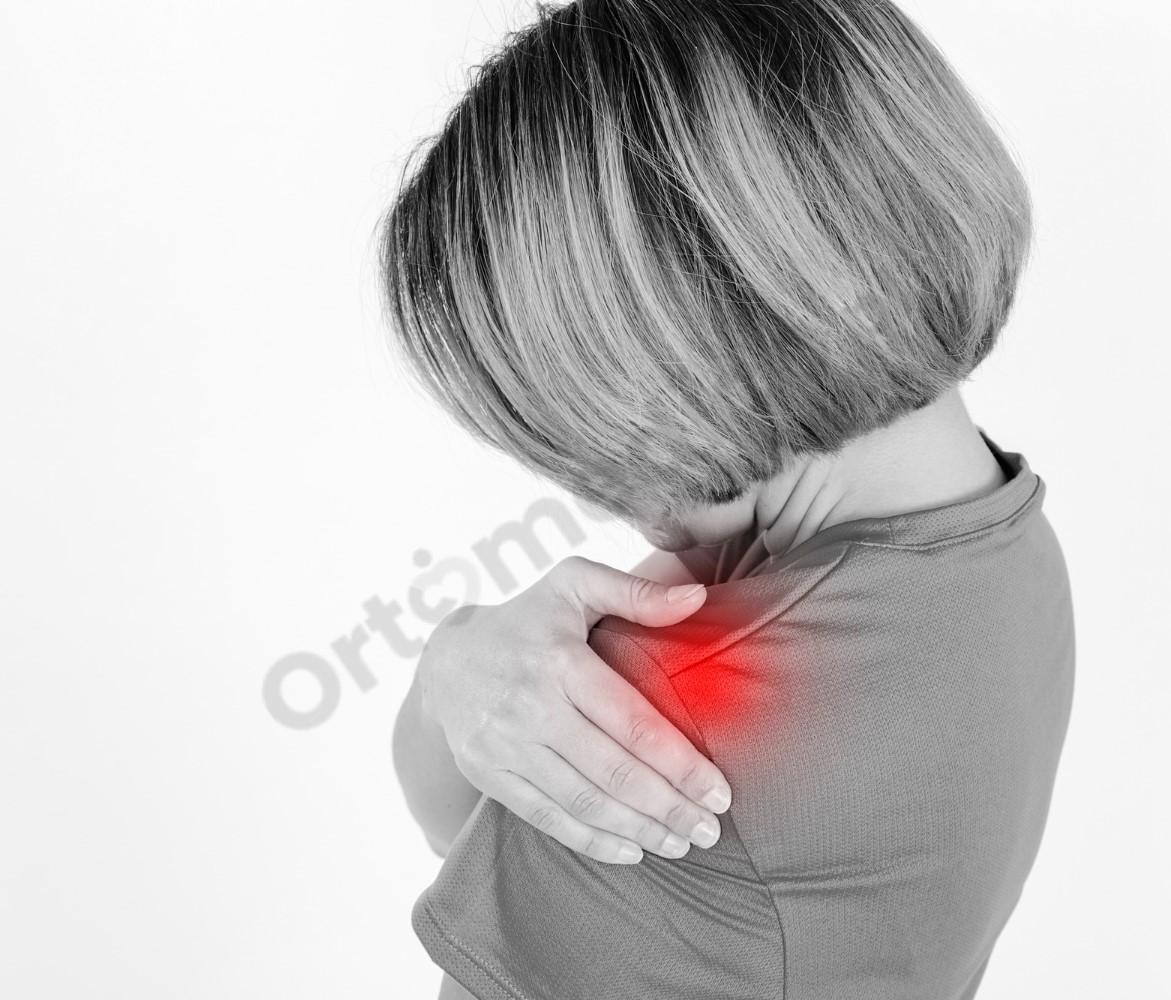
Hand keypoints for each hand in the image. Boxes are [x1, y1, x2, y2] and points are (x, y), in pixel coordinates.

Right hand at [418, 555, 731, 864]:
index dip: (680, 763)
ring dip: (639, 829)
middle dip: (669, 807)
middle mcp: (530, 705)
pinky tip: (632, 850)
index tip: (719, 791)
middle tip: (709, 829)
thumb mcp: (574, 584)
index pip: (633, 722)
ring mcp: (504, 743)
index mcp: (560, 659)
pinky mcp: (488, 773)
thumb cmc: (528, 619)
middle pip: (613, 770)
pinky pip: (546, 816)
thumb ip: (635, 591)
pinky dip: (591, 840)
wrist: (444, 659)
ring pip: (583, 800)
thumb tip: (696, 598)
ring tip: (681, 843)